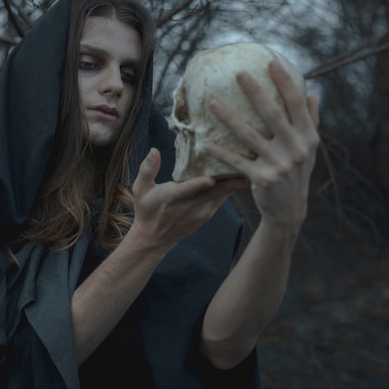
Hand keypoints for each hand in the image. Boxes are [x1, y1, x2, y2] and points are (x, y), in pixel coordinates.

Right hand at [130, 148, 244, 250]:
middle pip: (211, 194)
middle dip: (228, 184)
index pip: (186, 191)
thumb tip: (154, 150)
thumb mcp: (139, 189)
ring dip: (233, 185)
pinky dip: (229, 189)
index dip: (199, 185)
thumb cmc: (146, 209)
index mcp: (170, 198)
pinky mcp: (207, 215)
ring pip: (219, 197)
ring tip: (248, 168)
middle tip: (244, 171)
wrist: (154, 238)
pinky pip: (220, 200)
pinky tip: (240, 176)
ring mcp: (199, 213)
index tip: (211, 178)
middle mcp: (188, 207)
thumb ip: (147, 169)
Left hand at [206, 60, 319, 233]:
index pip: (296, 104)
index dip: (285, 82)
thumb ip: (312, 121)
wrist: (290, 210)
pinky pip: (238, 162)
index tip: (271, 62)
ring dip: (230, 118)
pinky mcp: (263, 179)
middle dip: (255, 92)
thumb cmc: (297, 173)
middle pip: (273, 114)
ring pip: (250, 135)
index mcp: (308, 137)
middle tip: (239, 74)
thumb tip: (313, 94)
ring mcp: (280, 164)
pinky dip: (222, 153)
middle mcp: (296, 149)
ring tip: (213, 103)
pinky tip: (207, 143)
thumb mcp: (310, 149)